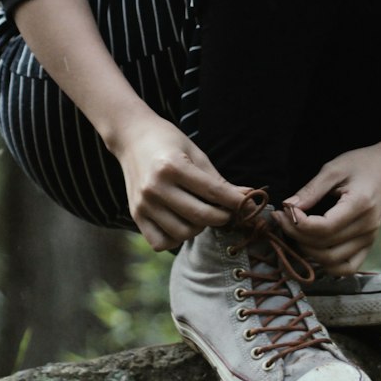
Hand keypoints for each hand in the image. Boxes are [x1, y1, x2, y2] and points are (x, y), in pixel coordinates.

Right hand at [113, 116, 248, 251]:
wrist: (132, 138)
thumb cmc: (169, 143)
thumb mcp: (196, 154)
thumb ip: (218, 180)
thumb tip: (247, 198)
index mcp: (172, 167)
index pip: (213, 192)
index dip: (235, 201)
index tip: (248, 204)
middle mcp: (155, 187)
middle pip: (200, 216)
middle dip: (222, 217)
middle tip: (227, 211)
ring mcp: (143, 204)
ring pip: (182, 233)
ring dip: (199, 228)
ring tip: (203, 214)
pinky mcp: (135, 215)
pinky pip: (160, 242)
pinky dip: (176, 238)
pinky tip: (182, 223)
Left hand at [276, 145, 380, 274]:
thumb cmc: (361, 165)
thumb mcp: (334, 169)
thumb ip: (311, 190)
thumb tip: (288, 206)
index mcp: (360, 205)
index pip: (324, 228)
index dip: (299, 224)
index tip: (285, 210)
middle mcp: (367, 228)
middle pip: (325, 246)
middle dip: (297, 235)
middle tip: (282, 219)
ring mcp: (369, 240)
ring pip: (332, 261)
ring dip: (308, 251)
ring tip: (295, 232)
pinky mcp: (368, 246)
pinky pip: (346, 268)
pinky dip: (327, 264)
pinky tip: (313, 249)